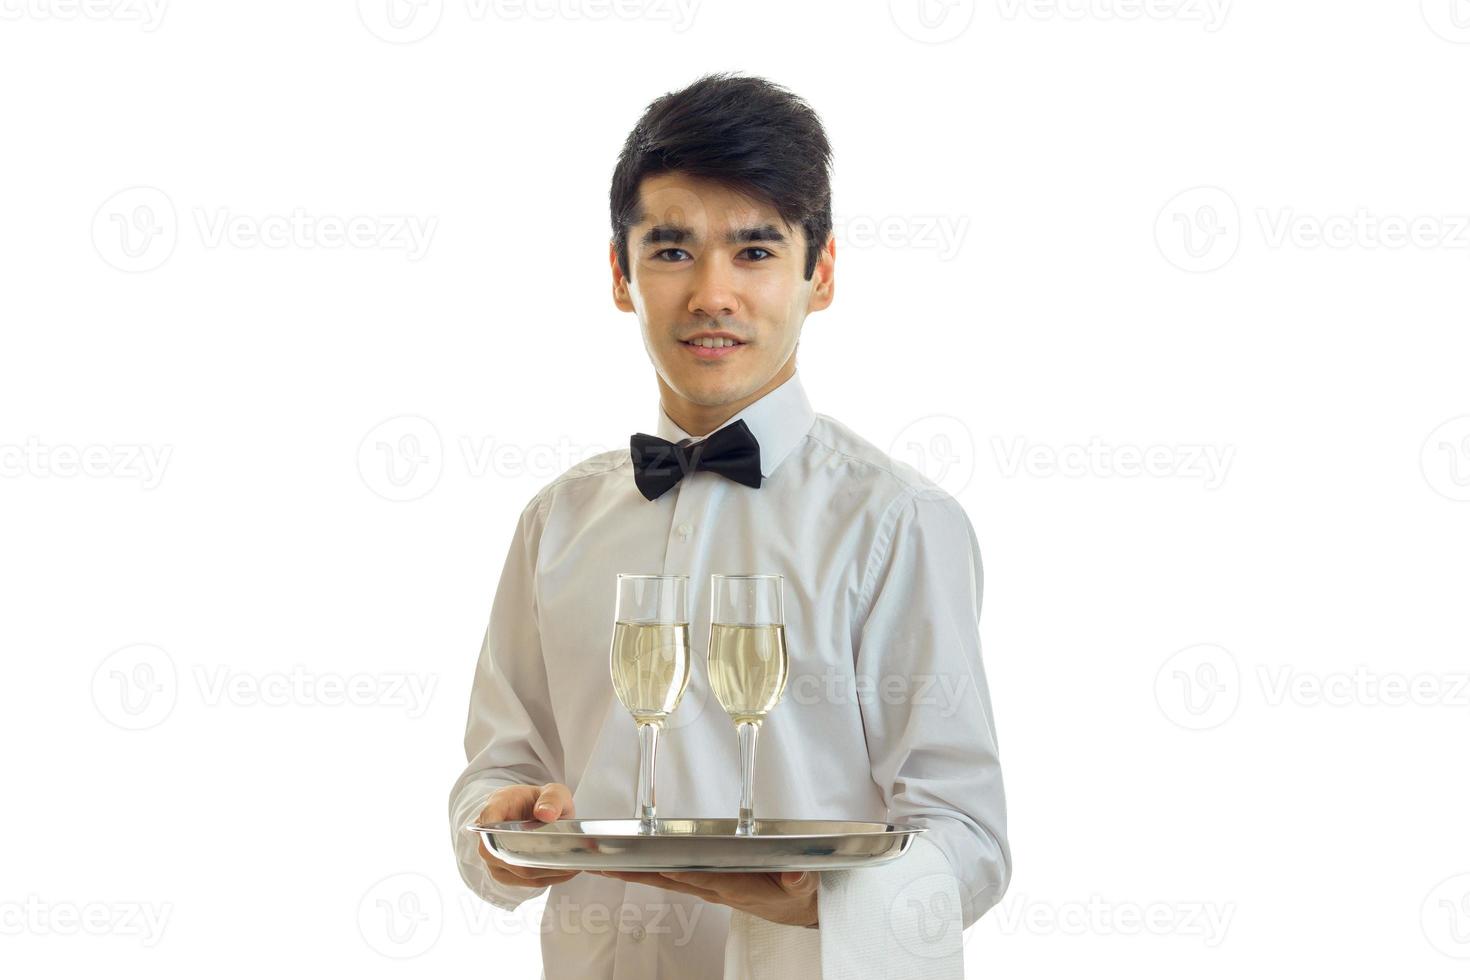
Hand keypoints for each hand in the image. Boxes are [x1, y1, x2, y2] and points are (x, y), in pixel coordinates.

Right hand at [475, 782, 580, 888]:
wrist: (534, 814)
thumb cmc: (540, 802)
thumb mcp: (553, 791)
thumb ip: (552, 798)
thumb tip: (546, 814)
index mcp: (498, 805)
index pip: (489, 817)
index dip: (503, 827)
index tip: (530, 834)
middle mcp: (489, 834)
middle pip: (508, 852)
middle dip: (542, 856)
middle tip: (570, 855)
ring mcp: (493, 857)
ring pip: (520, 871)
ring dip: (549, 870)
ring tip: (574, 864)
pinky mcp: (504, 874)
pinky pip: (527, 881)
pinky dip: (549, 877)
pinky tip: (566, 871)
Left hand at [591, 869, 818, 927]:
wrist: (799, 910)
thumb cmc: (798, 894)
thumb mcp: (806, 886)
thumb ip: (800, 880)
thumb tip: (795, 875)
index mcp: (739, 887)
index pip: (703, 877)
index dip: (680, 872)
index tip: (656, 866)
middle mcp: (718, 889)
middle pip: (673, 879)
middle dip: (640, 873)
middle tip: (608, 865)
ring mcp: (711, 888)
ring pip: (668, 879)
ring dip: (639, 873)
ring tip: (608, 865)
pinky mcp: (710, 885)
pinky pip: (675, 878)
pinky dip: (653, 872)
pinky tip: (633, 868)